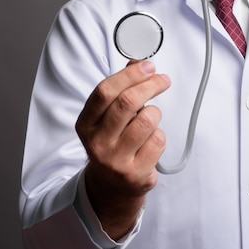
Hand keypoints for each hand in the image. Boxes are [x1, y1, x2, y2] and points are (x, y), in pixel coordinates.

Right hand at [75, 60, 170, 238]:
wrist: (111, 186)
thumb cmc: (112, 141)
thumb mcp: (106, 116)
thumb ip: (120, 89)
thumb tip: (137, 63)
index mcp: (86, 124)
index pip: (105, 91)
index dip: (130, 75)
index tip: (148, 66)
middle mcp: (97, 142)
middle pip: (128, 102)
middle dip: (150, 85)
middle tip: (162, 80)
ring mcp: (115, 160)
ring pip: (147, 120)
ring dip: (155, 113)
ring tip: (150, 119)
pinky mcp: (135, 173)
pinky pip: (158, 140)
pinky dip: (159, 135)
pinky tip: (150, 141)